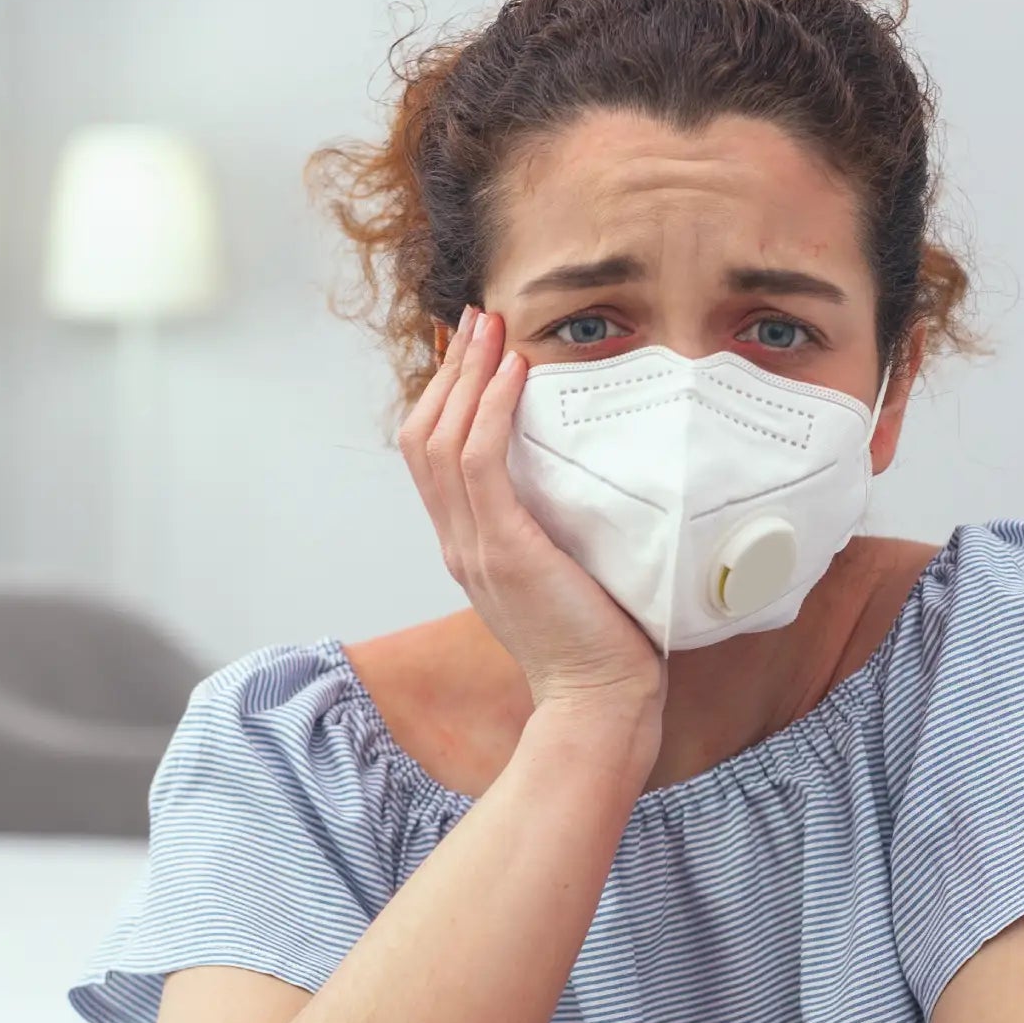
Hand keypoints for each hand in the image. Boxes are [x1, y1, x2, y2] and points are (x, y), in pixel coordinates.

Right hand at [398, 309, 662, 729]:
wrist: (597, 704)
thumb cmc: (599, 646)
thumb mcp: (567, 574)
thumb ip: (558, 530)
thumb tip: (588, 482)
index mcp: (467, 547)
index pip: (432, 456)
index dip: (447, 395)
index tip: (475, 350)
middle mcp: (458, 542)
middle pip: (424, 436)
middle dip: (451, 369)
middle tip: (480, 319)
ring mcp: (473, 547)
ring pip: (441, 441)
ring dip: (466, 375)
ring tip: (493, 329)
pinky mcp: (503, 551)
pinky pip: (479, 463)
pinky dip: (490, 411)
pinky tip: (514, 374)